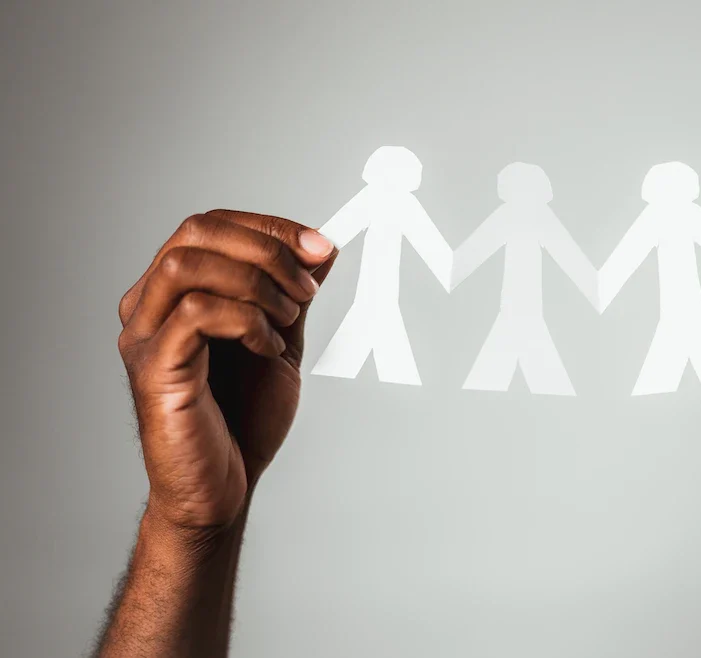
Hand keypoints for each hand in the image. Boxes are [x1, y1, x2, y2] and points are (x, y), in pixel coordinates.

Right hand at [117, 210, 335, 530]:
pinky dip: (245, 320)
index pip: (210, 225)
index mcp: (174, 293)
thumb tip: (323, 247)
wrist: (224, 490)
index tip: (320, 248)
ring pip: (188, 265)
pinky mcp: (153, 369)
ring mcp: (144, 336)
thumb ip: (293, 294)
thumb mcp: (281, 340)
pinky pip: (195, 313)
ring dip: (255, 281)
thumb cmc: (242, 419)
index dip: (269, 227)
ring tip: (287, 320)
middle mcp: (148, 306)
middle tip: (308, 287)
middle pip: (195, 233)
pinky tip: (269, 348)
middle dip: (265, 247)